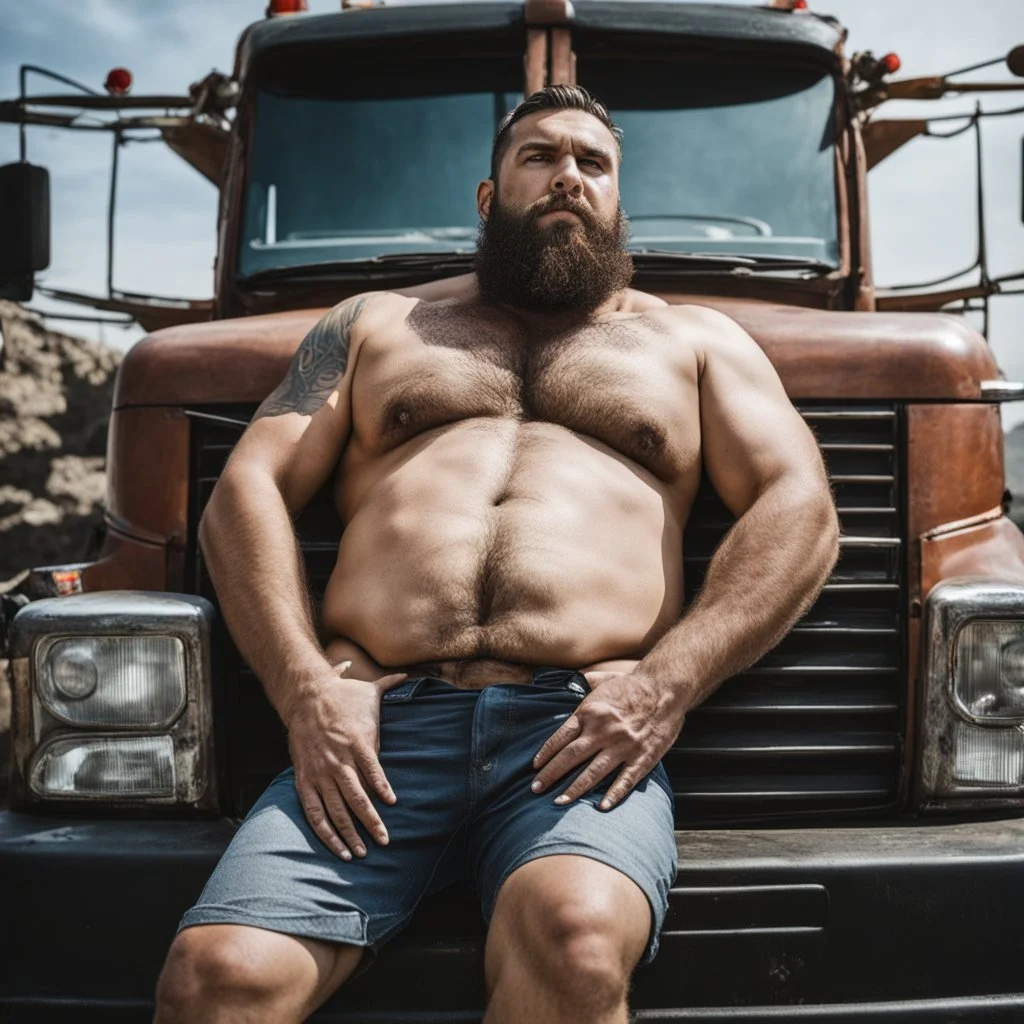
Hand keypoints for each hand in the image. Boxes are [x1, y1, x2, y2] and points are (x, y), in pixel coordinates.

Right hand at [284, 665, 406, 860]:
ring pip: (334, 808)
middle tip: (384, 841)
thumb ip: (391, 686)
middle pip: (355, 796)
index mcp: (356, 741)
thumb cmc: (341, 696)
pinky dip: (325, 831)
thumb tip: (409, 675)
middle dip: (370, 822)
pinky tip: (337, 848)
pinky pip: (314, 811)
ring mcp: (320, 772)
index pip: (371, 768)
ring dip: (349, 832)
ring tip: (362, 853)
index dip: (381, 786)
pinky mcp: (305, 780)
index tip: (392, 803)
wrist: (305, 696)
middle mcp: (338, 760)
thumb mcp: (368, 690)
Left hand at [531, 669, 684, 810]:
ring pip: (593, 772)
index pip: (561, 737)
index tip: (535, 767)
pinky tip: (600, 807)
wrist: (665, 688)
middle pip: (570, 757)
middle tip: (536, 789)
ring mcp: (622, 746)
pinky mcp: (641, 757)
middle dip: (551, 775)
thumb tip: (578, 678)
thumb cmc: (633, 685)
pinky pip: (624, 780)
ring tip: (558, 802)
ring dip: (574, 789)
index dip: (546, 753)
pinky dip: (613, 795)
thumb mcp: (605, 682)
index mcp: (590, 713)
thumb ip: (588, 683)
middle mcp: (603, 731)